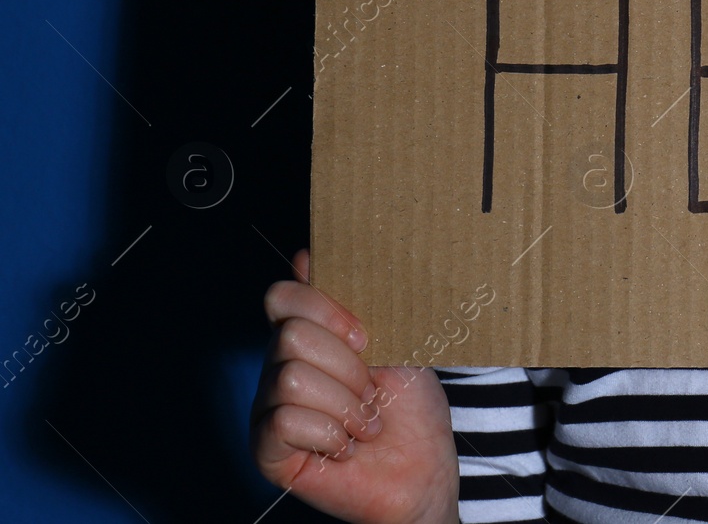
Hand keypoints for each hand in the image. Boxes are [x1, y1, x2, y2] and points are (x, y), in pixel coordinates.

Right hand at [250, 248, 459, 523]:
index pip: (283, 296)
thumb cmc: (412, 409)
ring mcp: (268, 409)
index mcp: (308, 337)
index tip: (365, 336)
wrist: (424, 471)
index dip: (326, 309)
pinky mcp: (266, 450)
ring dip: (345, 404)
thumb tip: (306, 254)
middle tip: (372, 392)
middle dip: (347, 367)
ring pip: (291, 379)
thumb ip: (356, 300)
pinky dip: (329, 433)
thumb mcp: (394, 341)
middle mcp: (280, 367)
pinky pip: (282, 421)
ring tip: (364, 422)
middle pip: (292, 336)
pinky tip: (344, 446)